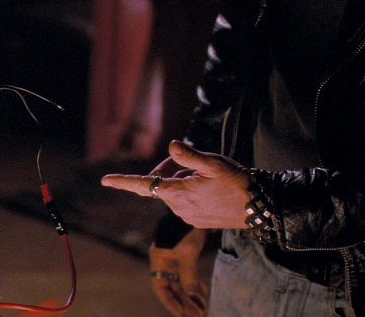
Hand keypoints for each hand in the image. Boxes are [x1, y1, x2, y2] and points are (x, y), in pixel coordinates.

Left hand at [101, 140, 250, 228]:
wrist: (259, 208)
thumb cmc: (236, 183)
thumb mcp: (213, 163)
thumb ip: (189, 156)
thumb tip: (171, 145)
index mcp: (178, 193)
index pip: (144, 185)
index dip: (123, 181)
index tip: (105, 181)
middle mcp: (177, 207)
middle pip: (161, 181)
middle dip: (171, 167)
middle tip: (192, 159)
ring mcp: (186, 215)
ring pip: (173, 189)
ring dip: (183, 178)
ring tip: (207, 175)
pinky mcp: (195, 219)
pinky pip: (184, 199)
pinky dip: (190, 189)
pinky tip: (210, 186)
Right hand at [149, 228, 208, 316]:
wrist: (193, 210)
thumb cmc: (185, 228)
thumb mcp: (188, 252)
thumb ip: (189, 274)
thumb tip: (192, 296)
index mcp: (159, 262)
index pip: (161, 288)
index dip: (170, 303)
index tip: (181, 315)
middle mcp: (165, 263)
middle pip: (173, 288)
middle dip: (184, 302)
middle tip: (197, 315)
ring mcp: (175, 260)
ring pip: (182, 284)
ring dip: (191, 296)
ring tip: (202, 309)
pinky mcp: (186, 257)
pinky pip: (189, 276)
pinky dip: (195, 285)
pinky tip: (203, 294)